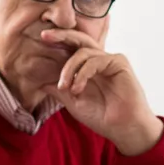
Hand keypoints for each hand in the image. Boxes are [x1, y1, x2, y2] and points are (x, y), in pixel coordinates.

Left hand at [40, 29, 163, 155]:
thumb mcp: (73, 103)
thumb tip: (40, 83)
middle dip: (61, 35)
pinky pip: (95, 60)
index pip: (71, 49)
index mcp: (88, 68)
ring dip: (69, 68)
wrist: (123, 129)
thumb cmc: (102, 117)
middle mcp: (99, 60)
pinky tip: (77, 88)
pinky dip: (82, 73)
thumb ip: (60, 91)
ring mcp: (109, 60)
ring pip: (83, 51)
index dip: (57, 43)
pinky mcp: (118, 62)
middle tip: (44, 35)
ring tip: (63, 87)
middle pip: (79, 40)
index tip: (41, 40)